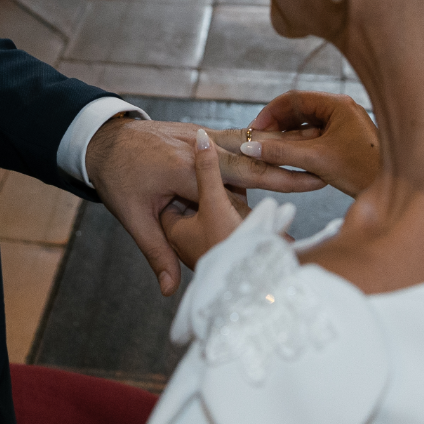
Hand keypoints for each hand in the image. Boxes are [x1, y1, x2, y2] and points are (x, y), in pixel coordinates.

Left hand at [87, 117, 322, 294]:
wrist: (104, 139)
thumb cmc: (117, 181)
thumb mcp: (133, 217)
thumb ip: (156, 252)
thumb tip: (167, 290)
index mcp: (182, 170)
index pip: (230, 184)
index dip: (262, 198)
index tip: (290, 212)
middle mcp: (197, 148)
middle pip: (249, 162)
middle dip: (284, 173)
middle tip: (319, 179)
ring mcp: (201, 136)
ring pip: (247, 146)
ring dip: (279, 153)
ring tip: (314, 159)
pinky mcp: (203, 133)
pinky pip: (238, 138)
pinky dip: (262, 144)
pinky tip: (288, 147)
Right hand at [210, 91, 381, 197]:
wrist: (396, 188)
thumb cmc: (363, 170)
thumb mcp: (316, 159)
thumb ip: (281, 151)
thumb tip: (251, 146)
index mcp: (337, 104)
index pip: (293, 99)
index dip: (270, 113)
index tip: (255, 128)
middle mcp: (343, 108)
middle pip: (300, 110)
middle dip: (278, 125)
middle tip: (260, 140)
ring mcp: (347, 124)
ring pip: (308, 124)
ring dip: (289, 136)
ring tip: (272, 150)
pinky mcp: (348, 139)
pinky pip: (318, 135)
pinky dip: (302, 144)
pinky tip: (293, 157)